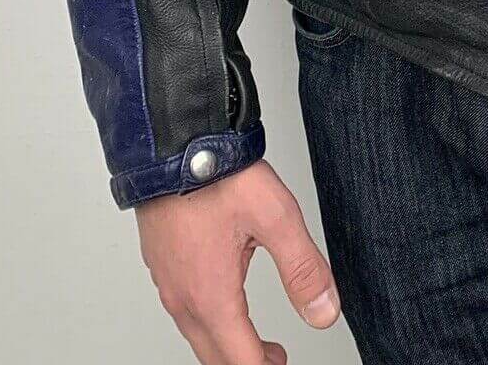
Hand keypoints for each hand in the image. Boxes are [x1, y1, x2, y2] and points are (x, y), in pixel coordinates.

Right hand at [136, 161, 340, 364]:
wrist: (172, 144)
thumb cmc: (219, 176)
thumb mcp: (276, 217)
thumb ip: (303, 268)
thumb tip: (325, 312)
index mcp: (212, 296)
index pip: (240, 360)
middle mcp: (183, 298)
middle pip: (214, 356)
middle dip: (247, 364)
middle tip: (276, 360)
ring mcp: (167, 283)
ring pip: (197, 335)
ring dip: (226, 345)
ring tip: (254, 341)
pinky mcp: (162, 265)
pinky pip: (183, 311)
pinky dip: (208, 322)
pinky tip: (224, 302)